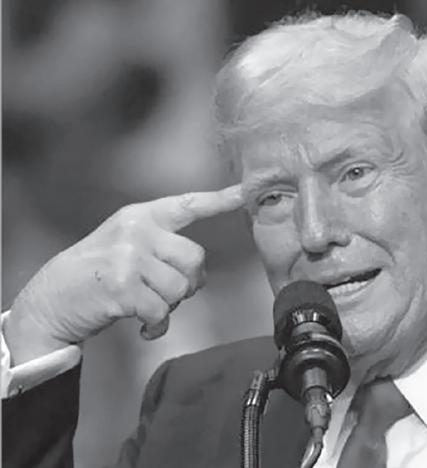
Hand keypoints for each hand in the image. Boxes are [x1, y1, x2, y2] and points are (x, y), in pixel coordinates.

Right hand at [4, 185, 243, 364]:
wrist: (51, 299)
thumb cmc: (97, 274)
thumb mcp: (125, 244)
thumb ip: (161, 245)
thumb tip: (198, 271)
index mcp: (142, 216)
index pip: (188, 205)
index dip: (219, 200)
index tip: (245, 192)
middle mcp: (138, 231)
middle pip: (195, 258)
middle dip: (191, 283)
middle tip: (170, 294)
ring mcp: (129, 257)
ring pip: (181, 288)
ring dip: (170, 307)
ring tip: (149, 308)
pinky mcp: (123, 287)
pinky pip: (162, 311)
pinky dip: (157, 327)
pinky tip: (143, 328)